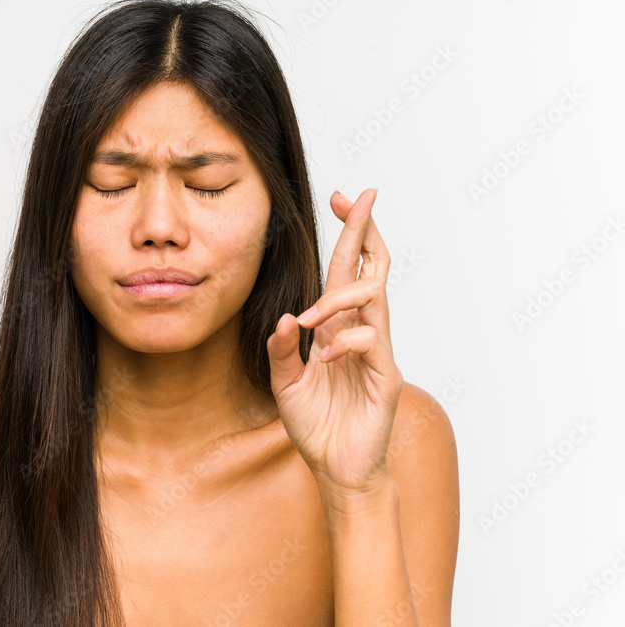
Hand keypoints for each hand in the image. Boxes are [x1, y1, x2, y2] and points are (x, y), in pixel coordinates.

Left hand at [265, 188, 403, 499]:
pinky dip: (343, 344)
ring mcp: (376, 351)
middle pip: (371, 268)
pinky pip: (371, 341)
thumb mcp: (284, 382)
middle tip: (360, 197)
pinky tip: (322, 362)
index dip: (347, 233)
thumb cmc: (315, 425)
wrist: (336, 468)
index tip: (341, 197)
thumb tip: (286, 316)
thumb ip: (280, 349)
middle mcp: (359, 331)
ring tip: (311, 319)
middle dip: (364, 230)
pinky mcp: (385, 375)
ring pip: (373, 298)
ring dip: (339, 297)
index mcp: (336, 328)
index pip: (345, 270)